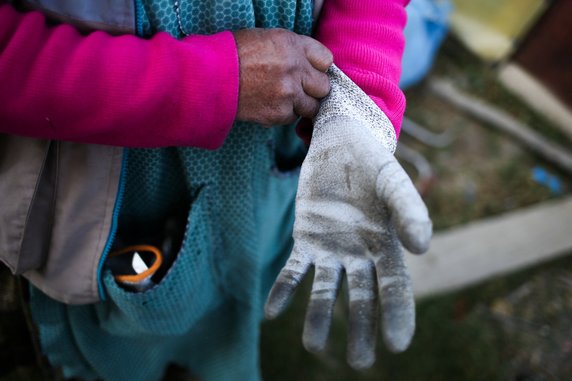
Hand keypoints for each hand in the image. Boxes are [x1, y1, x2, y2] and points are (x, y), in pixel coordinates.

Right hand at [233, 28, 331, 124]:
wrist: (211, 78)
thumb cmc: (235, 54)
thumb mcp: (267, 38)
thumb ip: (294, 50)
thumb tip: (309, 64)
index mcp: (293, 45)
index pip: (326, 60)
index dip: (317, 67)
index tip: (308, 71)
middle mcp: (295, 69)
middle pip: (324, 87)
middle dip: (314, 89)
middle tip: (299, 88)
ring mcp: (289, 94)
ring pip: (312, 107)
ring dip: (301, 104)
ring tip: (283, 98)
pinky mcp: (278, 114)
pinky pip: (292, 118)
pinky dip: (284, 114)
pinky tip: (270, 104)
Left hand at [265, 66, 431, 368]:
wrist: (341, 145)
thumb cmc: (374, 165)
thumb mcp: (393, 183)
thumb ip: (409, 211)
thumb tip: (422, 247)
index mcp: (388, 246)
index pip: (395, 287)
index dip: (397, 315)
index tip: (397, 345)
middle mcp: (360, 255)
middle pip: (360, 298)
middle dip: (360, 329)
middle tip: (359, 362)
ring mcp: (332, 250)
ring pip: (325, 290)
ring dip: (318, 318)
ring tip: (313, 346)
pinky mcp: (306, 240)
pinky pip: (294, 270)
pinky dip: (284, 289)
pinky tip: (272, 312)